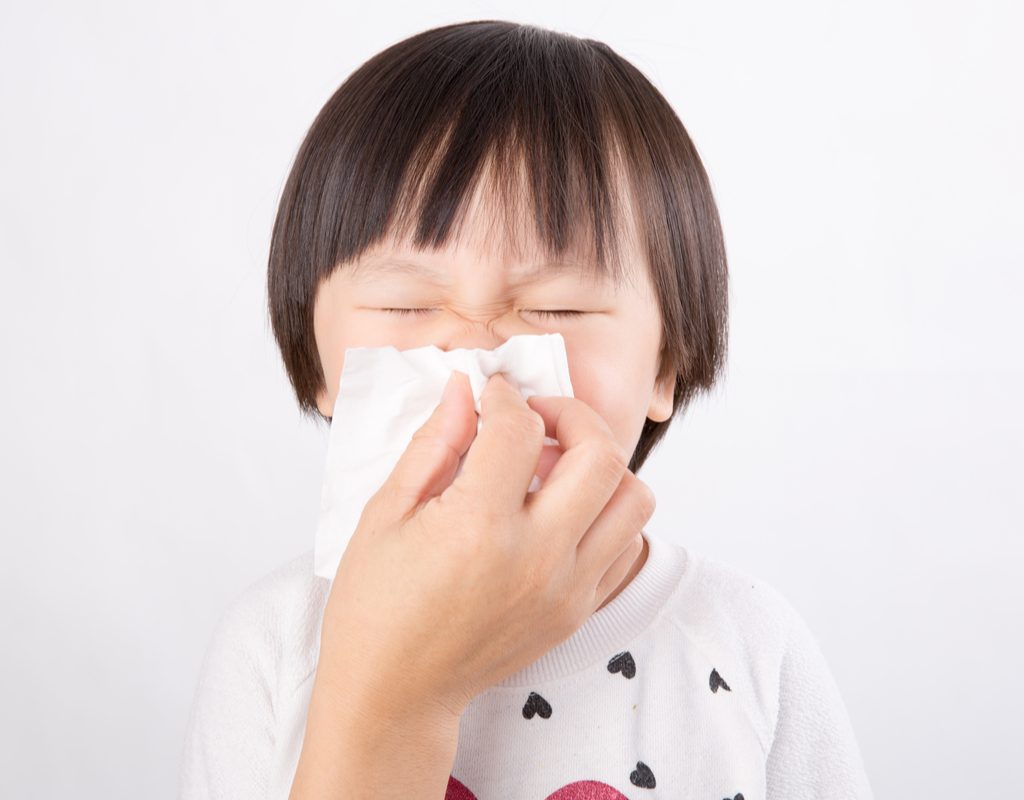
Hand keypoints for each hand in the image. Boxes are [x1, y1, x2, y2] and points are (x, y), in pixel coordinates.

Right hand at [315, 370, 654, 721]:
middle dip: (572, 414)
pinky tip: (562, 510)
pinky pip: (626, 545)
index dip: (504, 397)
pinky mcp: (577, 611)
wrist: (394, 695)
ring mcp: (565, 589)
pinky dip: (606, 514)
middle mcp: (535, 557)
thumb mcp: (385, 514)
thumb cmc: (376, 607)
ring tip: (555, 466)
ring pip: (633, 498)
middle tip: (537, 417)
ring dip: (601, 466)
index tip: (489, 395)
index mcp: (477, 528)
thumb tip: (464, 391)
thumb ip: (433, 444)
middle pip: (601, 454)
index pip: (520, 429)